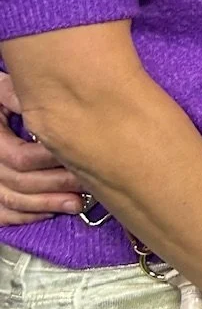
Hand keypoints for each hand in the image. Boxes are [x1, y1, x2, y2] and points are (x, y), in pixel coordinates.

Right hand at [0, 70, 84, 223]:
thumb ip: (16, 96)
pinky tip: (51, 213)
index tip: (76, 156)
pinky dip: (27, 216)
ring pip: (13, 201)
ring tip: (77, 203)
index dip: (49, 160)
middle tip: (86, 182)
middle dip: (56, 184)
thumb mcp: (1, 92)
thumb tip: (39, 103)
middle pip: (20, 181)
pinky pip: (4, 214)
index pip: (20, 157)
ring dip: (47, 204)